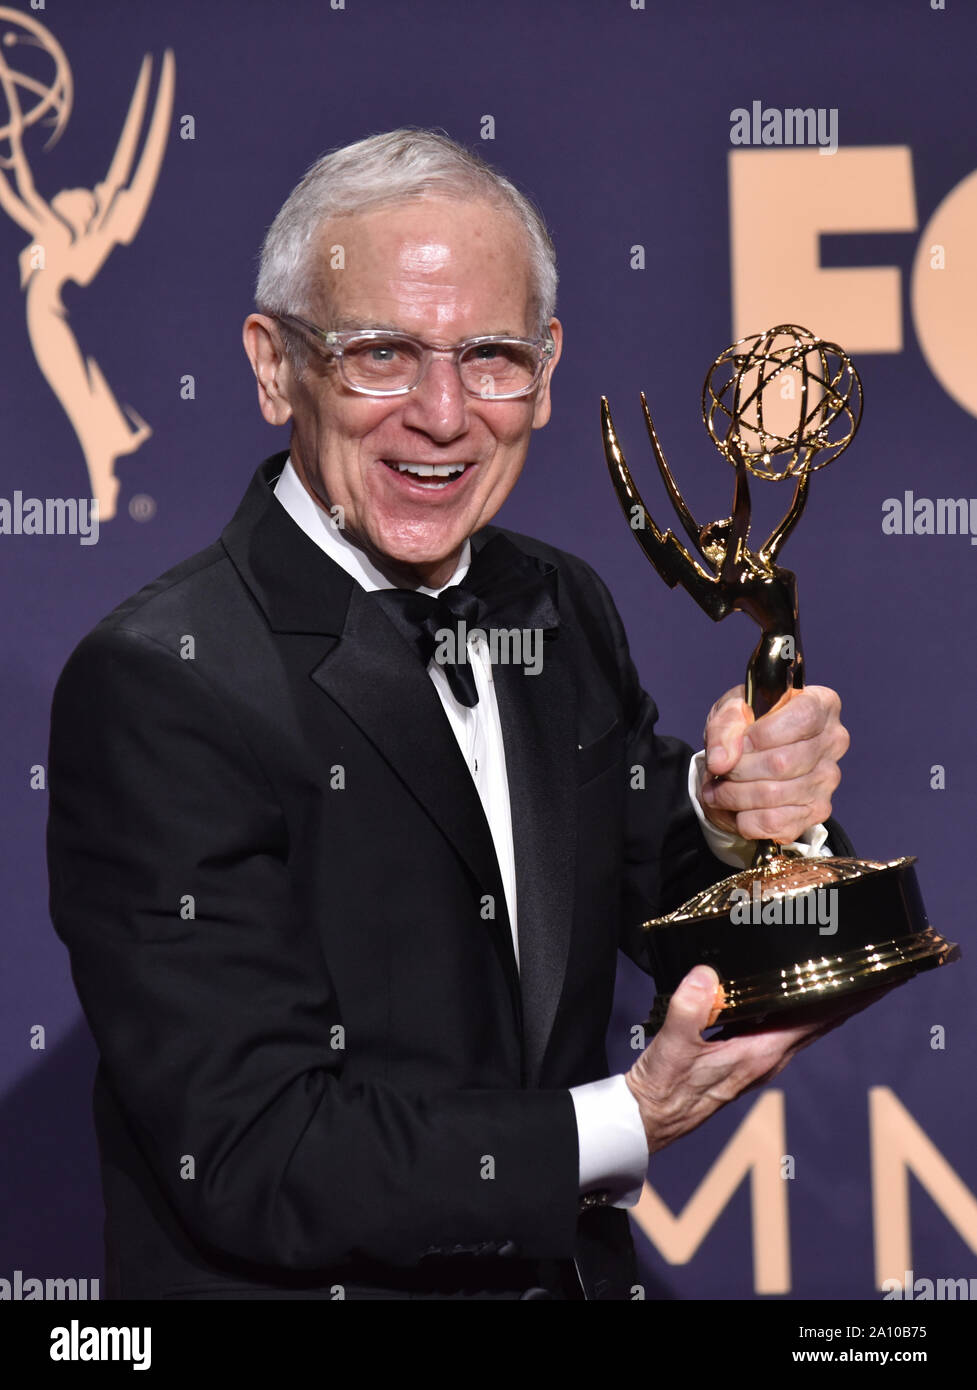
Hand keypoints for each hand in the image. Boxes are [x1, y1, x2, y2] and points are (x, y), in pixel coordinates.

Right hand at [625, 965, 889, 1154]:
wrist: (646, 1122)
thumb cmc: (661, 1090)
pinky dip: (793, 1008)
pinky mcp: (740, 1059)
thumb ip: (689, 1010)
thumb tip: (707, 975)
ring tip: (838, 973)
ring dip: (822, 1003)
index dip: (849, 999)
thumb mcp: (671, 1047)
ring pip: (800, 1025)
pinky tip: (785, 993)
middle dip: (846, 997)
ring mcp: (754, 1061)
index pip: (817, 1020)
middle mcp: (765, 1059)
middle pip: (817, 1022)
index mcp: (759, 1054)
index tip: (877, 978)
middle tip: (870, 967)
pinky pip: (778, 1027)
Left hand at [699, 684, 848, 842]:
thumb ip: (724, 729)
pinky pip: (775, 822)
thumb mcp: (730, 714)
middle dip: (739, 769)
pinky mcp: (818, 810)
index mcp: (821, 704)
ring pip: (774, 794)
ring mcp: (828, 778)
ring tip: (718, 790)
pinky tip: (736, 808)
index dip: (761, 734)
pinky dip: (746, 819)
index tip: (739, 742)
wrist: (752, 758)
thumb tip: (721, 761)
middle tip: (719, 770)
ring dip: (735, 796)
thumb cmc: (747, 726)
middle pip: (782, 762)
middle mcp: (833, 741)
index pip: (802, 719)